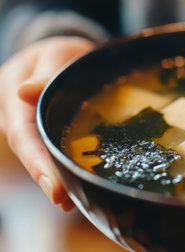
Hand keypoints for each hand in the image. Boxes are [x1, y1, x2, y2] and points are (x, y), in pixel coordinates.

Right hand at [0, 36, 93, 210]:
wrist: (60, 55)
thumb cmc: (60, 53)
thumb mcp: (55, 56)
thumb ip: (43, 75)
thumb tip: (23, 92)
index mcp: (13, 95)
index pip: (23, 133)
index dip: (36, 161)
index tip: (53, 186)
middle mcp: (17, 116)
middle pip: (29, 150)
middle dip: (46, 176)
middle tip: (66, 200)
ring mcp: (29, 125)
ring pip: (39, 154)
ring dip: (55, 177)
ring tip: (74, 200)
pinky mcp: (45, 131)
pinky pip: (51, 150)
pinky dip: (62, 167)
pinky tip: (77, 186)